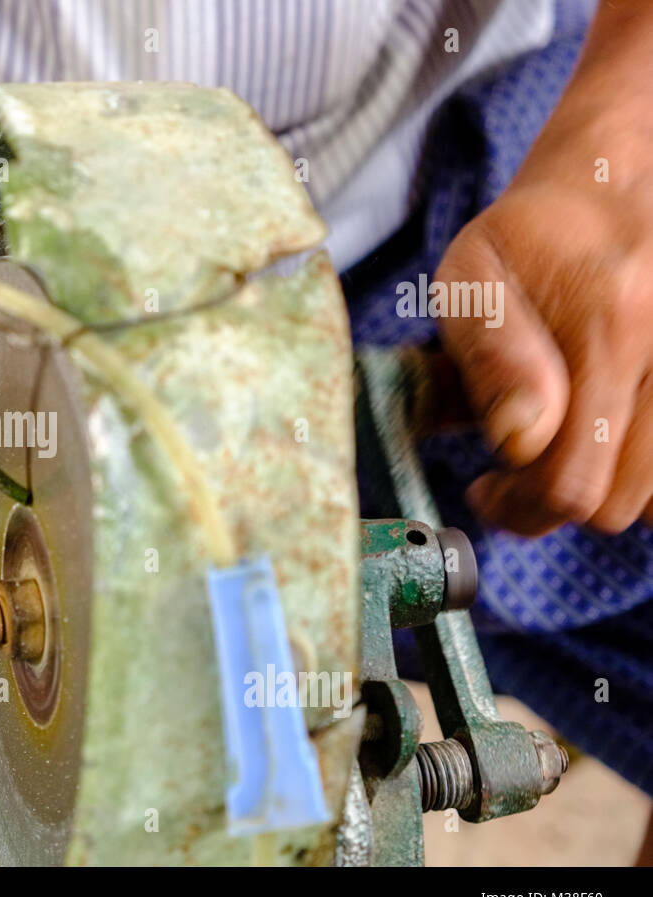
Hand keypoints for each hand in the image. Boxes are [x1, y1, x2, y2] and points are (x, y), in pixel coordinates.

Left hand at [435, 103, 652, 535]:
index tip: (484, 487)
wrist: (619, 178)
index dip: (516, 506)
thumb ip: (491, 357)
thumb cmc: (531, 236)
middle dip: (554, 498)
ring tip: (565, 441)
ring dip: (604, 484)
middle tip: (516, 466)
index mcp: (610, 328)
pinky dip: (644, 468)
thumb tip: (521, 440)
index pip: (570, 483)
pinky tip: (611, 430)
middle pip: (617, 504)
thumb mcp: (474, 278)